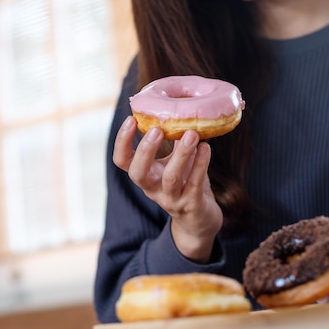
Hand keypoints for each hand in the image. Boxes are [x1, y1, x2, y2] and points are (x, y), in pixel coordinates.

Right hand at [112, 116, 222, 261]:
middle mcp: (153, 189)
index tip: (130, 119)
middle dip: (146, 151)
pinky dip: (201, 165)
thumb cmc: (184, 183)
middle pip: (138, 174)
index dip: (122, 142)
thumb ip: (172, 141)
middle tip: (157, 129)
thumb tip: (177, 107)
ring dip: (180, 155)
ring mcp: (171, 200)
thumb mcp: (172, 162)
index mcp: (145, 176)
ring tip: (191, 134)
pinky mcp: (192, 206)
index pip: (122, 161)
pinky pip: (195, 185)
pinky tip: (206, 148)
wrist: (198, 221)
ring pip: (171, 179)